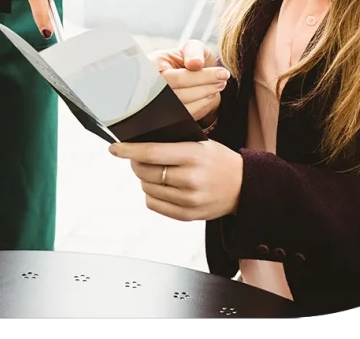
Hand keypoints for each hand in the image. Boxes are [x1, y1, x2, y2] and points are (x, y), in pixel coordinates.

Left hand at [108, 139, 243, 221]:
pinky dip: (150, 194)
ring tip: (153, 171)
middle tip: (137, 157)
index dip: (129, 150)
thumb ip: (174, 144)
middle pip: (146, 172)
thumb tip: (141, 143)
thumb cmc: (219, 160)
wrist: (244, 186)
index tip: (114, 147)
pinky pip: (154, 204)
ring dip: (143, 178)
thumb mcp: (201, 143)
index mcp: (194, 156)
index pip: (152, 153)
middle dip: (135, 163)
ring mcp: (188, 200)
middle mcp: (190, 179)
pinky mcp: (187, 215)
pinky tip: (159, 186)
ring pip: (148, 188)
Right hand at [149, 39, 228, 121]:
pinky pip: (185, 116)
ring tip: (218, 85)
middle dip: (205, 87)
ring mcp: (156, 102)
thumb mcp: (192, 47)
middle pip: (179, 95)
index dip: (201, 77)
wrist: (189, 74)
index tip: (223, 73)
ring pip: (182, 107)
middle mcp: (149, 86)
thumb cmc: (189, 59)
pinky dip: (201, 106)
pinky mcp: (166, 115)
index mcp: (152, 65)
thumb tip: (195, 64)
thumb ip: (194, 51)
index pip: (177, 78)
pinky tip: (209, 95)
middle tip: (223, 79)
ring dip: (205, 97)